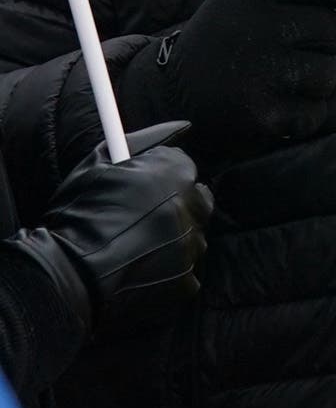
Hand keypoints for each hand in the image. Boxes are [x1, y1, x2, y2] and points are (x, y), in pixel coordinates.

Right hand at [27, 127, 208, 324]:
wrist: (68, 271)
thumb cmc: (78, 212)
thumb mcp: (100, 164)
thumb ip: (146, 140)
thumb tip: (183, 126)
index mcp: (177, 175)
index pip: (181, 166)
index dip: (155, 176)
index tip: (136, 186)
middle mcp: (194, 209)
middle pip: (193, 200)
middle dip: (171, 204)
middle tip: (137, 215)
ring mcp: (193, 247)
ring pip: (189, 235)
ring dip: (168, 236)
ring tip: (129, 243)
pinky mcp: (189, 281)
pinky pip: (183, 268)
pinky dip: (165, 267)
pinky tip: (135, 266)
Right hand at [133, 0, 335, 154]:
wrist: (179, 98)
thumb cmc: (239, 34)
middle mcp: (250, 25)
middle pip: (331, 30)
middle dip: (318, 41)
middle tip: (276, 46)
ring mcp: (254, 72)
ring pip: (327, 73)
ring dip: (310, 80)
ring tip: (267, 76)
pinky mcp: (261, 115)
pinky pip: (316, 112)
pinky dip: (302, 114)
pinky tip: (267, 106)